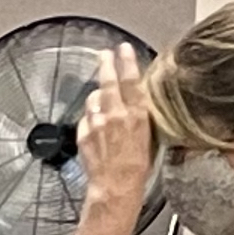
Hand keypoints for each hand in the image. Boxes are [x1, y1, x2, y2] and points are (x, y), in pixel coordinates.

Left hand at [75, 42, 153, 218]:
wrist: (116, 186)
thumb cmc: (138, 166)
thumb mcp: (150, 136)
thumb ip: (139, 115)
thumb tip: (135, 102)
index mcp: (137, 114)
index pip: (132, 80)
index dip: (127, 62)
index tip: (123, 49)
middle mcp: (116, 115)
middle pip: (108, 83)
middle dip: (106, 65)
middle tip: (103, 54)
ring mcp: (97, 124)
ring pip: (94, 99)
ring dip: (98, 97)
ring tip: (102, 99)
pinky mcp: (83, 134)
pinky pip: (86, 118)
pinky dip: (91, 117)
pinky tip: (97, 125)